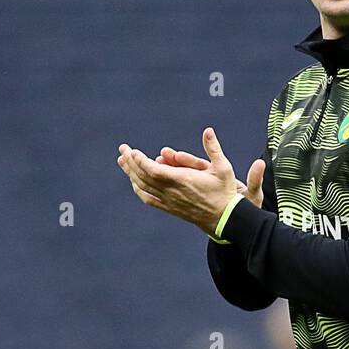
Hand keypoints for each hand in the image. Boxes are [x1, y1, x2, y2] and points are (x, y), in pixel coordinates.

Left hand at [117, 128, 246, 230]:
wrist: (226, 218)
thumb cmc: (225, 192)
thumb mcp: (223, 168)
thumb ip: (214, 148)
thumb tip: (208, 130)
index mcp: (182, 180)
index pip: (154, 170)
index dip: (140, 161)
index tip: (132, 151)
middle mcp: (172, 192)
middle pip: (144, 177)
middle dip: (131, 162)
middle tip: (123, 149)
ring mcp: (170, 201)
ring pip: (144, 187)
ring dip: (131, 174)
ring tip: (123, 162)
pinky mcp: (171, 208)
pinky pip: (149, 199)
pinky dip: (139, 190)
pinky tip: (134, 182)